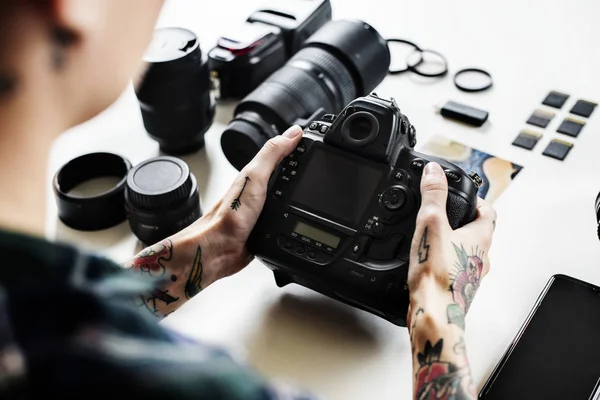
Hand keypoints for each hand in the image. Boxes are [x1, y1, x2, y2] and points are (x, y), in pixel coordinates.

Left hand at [185, 126, 302, 283]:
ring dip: (299, 195)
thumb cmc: (230, 216)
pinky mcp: (267, 229)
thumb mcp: (255, 178)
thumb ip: (272, 154)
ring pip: (287, 198)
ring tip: (313, 186)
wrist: (219, 250)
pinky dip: (295, 216)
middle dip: (302, 170)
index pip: (280, 154)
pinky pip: (285, 218)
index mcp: (256, 175)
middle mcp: (259, 191)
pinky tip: (301, 215)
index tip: (313, 139)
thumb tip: (293, 133)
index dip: (296, 146)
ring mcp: (263, 210)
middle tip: (318, 163)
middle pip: (285, 175)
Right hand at [407, 162, 495, 322]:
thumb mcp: (432, 223)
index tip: (464, 195)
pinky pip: (454, 270)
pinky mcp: (457, 290)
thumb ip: (433, 195)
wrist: (434, 314)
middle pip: (478, 233)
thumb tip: (434, 171)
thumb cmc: (437, 275)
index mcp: (480, 238)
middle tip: (444, 216)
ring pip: (467, 254)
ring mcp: (470, 276)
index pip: (489, 212)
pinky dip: (444, 263)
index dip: (477, 200)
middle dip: (462, 223)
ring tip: (432, 239)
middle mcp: (481, 258)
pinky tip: (426, 264)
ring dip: (454, 244)